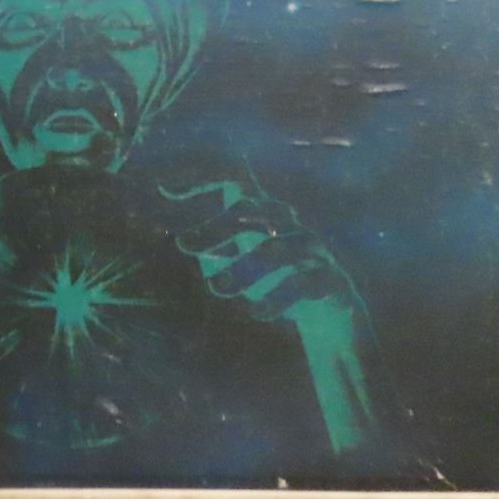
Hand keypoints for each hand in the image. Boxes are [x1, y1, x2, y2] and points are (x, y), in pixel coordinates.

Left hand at [159, 170, 356, 322]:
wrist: (332, 319)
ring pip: (276, 251)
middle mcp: (289, 225)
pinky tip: (257, 312)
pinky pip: (306, 283)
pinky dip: (279, 298)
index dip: (203, 179)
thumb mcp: (240, 262)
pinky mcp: (333, 280)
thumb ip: (214, 248)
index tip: (165, 188)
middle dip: (215, 228)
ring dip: (242, 269)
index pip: (236, 184)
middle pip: (252, 214)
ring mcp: (314, 250)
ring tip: (215, 288)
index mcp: (265, 215)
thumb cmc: (275, 282)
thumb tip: (180, 239)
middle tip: (182, 245)